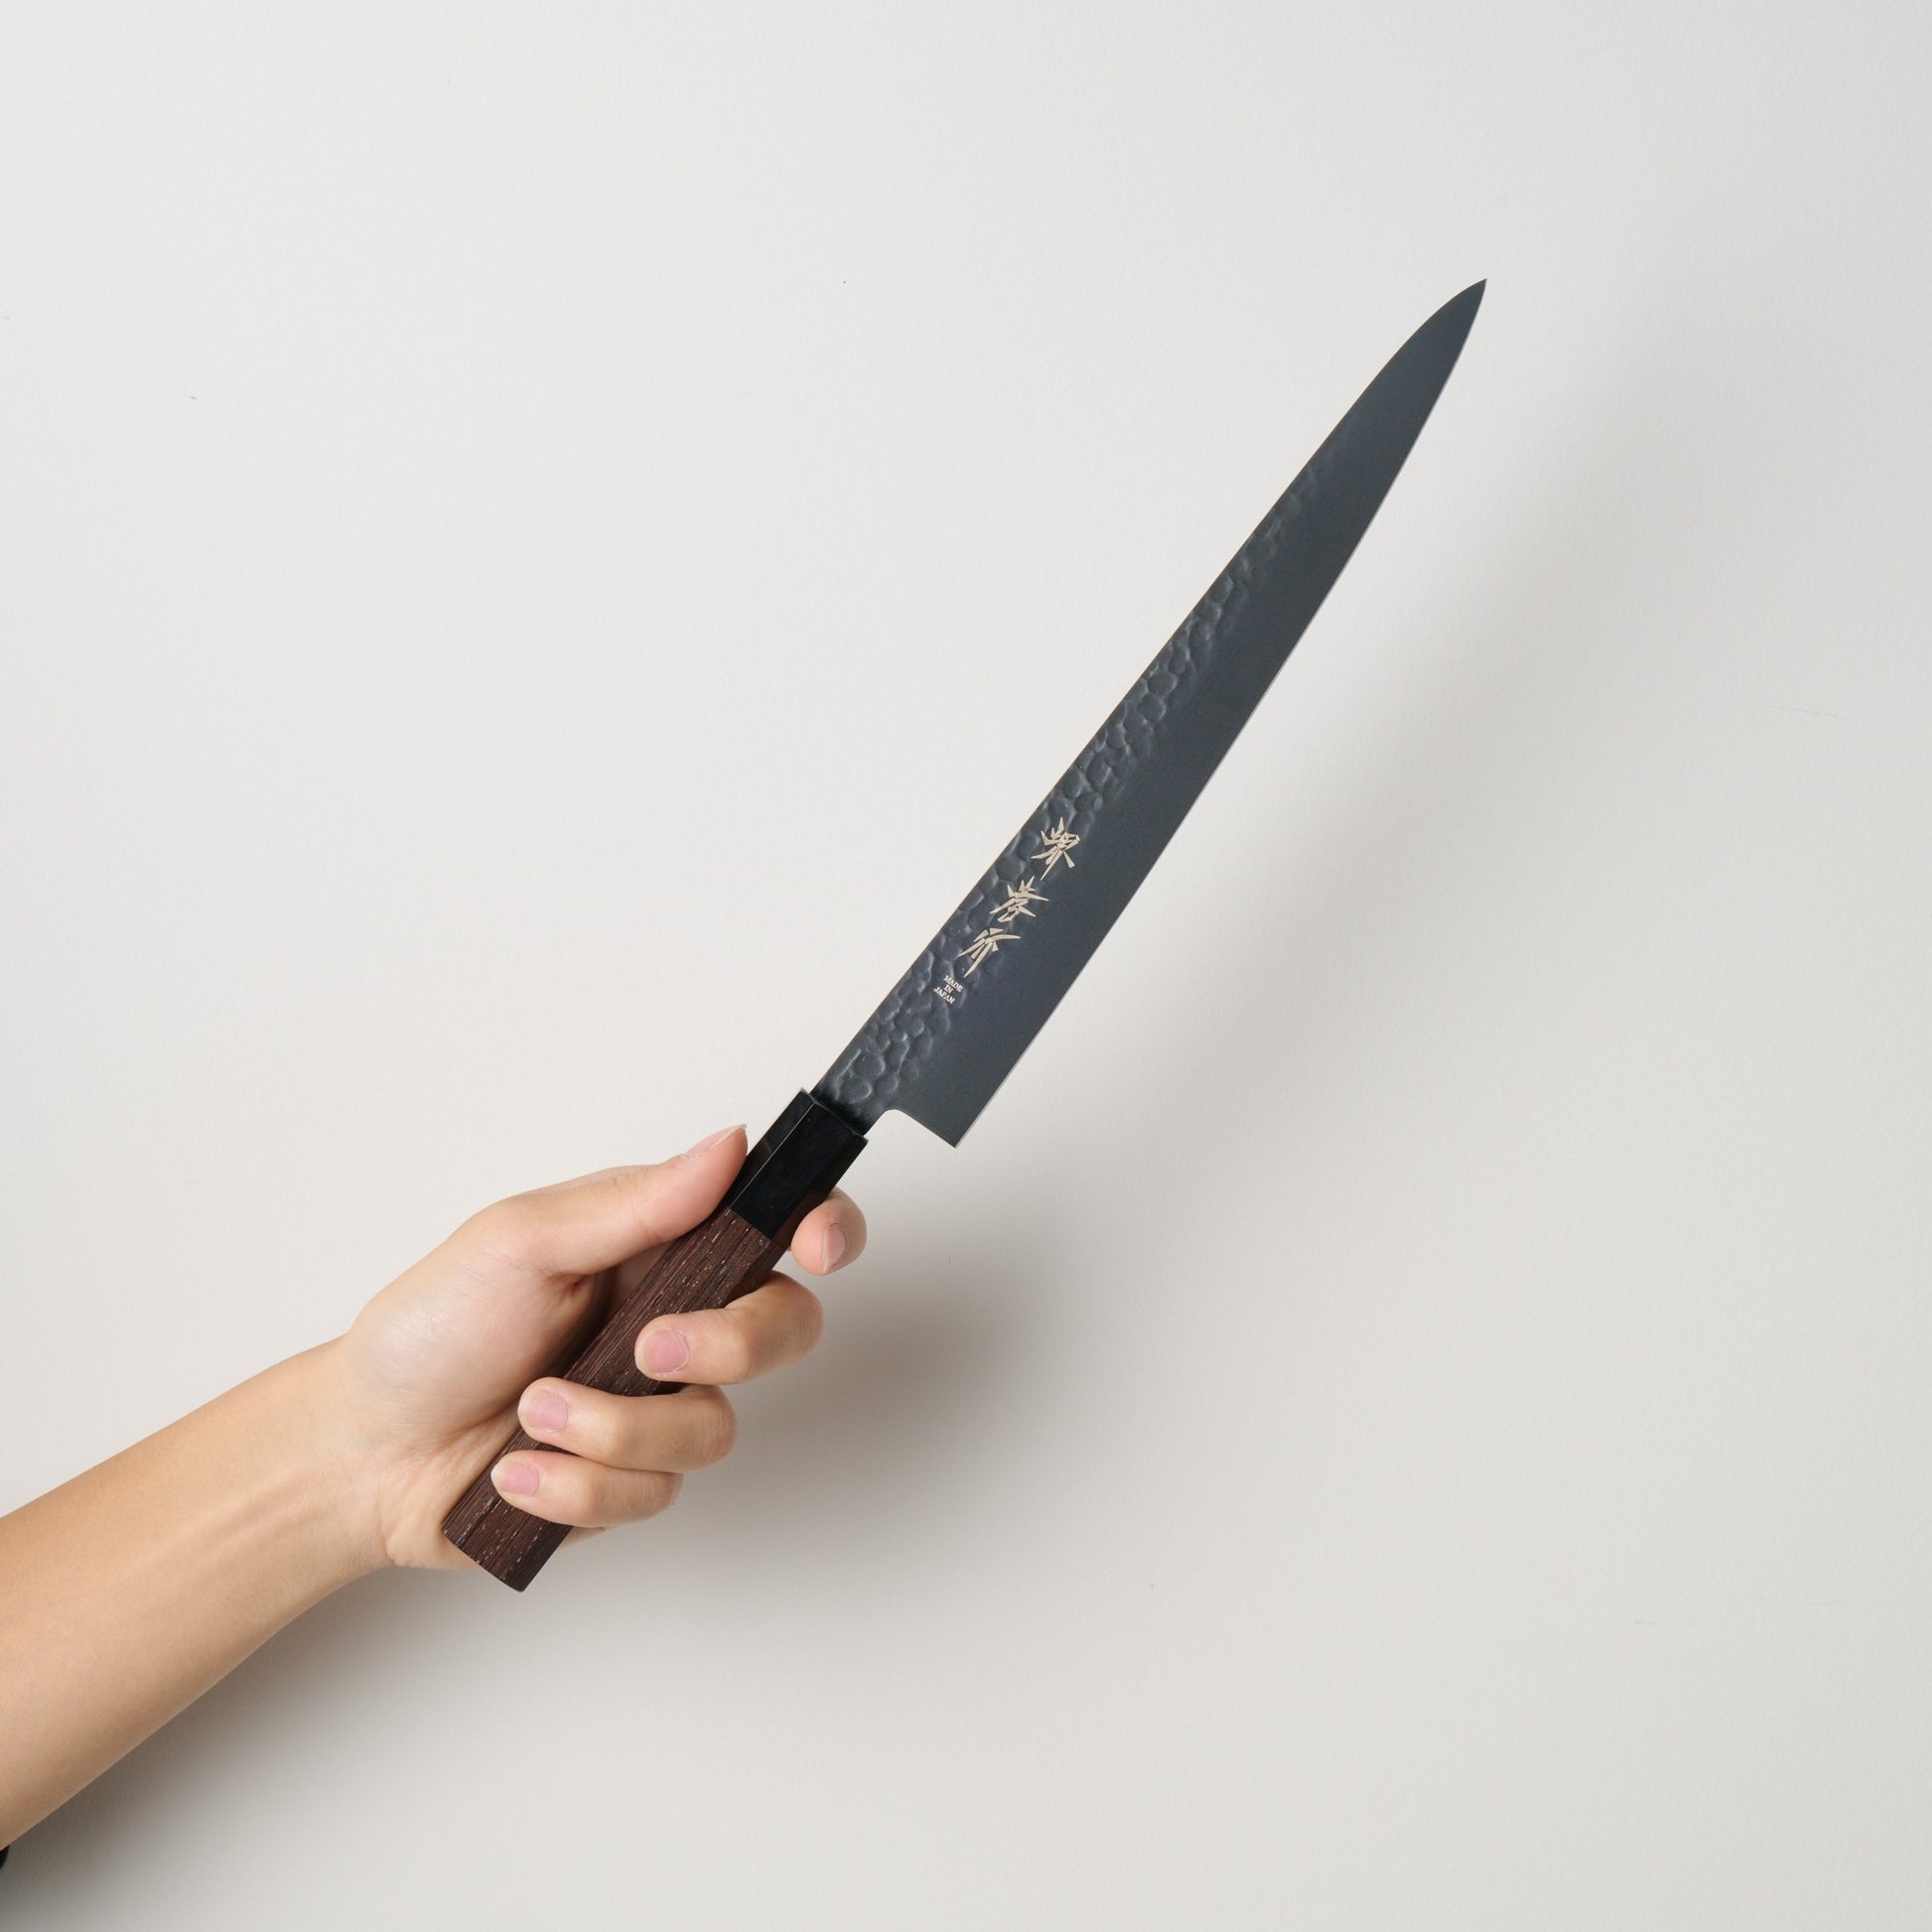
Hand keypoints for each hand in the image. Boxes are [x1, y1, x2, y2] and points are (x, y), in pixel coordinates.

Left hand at [329, 1126, 864, 1570]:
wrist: (362, 1451)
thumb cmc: (430, 1330)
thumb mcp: (519, 1242)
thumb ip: (634, 1203)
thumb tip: (728, 1145)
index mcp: (657, 1244)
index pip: (774, 1222)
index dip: (824, 1227)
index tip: (817, 1247)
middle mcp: (674, 1319)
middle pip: (784, 1328)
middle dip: (731, 1344)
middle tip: (648, 1347)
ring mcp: (658, 1403)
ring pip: (715, 1427)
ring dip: (613, 1427)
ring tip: (531, 1414)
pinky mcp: (631, 1480)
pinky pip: (655, 1492)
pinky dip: (576, 1485)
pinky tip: (516, 1470)